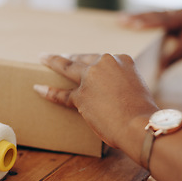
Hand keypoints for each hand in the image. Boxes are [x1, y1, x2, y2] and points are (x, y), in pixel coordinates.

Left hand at [34, 53, 158, 149]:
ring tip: (43, 58)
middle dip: (71, 57)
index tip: (88, 64)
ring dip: (54, 62)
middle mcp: (106, 63)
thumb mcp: (136, 88)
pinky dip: (49, 91)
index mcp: (123, 59)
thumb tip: (112, 92)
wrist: (140, 125)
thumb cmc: (143, 112)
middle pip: (83, 59)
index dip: (93, 63)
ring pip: (68, 68)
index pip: (103, 59)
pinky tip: (38, 88)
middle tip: (61, 56)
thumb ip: (123, 83)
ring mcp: (91, 78)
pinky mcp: (81, 95)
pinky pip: (62, 93)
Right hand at [120, 8, 181, 70]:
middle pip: (155, 13)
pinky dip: (146, 19)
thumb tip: (157, 70)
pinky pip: (158, 17)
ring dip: (138, 16)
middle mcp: (181, 11)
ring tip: (122, 18)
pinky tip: (134, 20)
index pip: (163, 20)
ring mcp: (178, 12)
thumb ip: (171, 58)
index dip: (146, 23)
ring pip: (154, 13)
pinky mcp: (175, 16)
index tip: (132, 25)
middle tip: (120, 19)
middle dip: (137, 17)